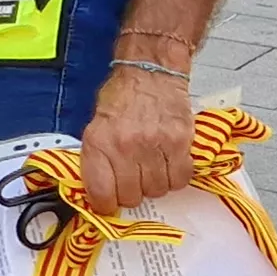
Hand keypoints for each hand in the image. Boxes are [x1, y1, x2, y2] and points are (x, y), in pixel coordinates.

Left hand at [75, 64, 199, 214]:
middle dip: (132, 193)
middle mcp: (125, 146)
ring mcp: (154, 145)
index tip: (109, 203)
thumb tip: (99, 191)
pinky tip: (169, 164)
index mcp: (99, 143)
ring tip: (152, 167)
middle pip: (131, 196)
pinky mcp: (180, 142)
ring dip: (155, 185)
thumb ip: (98, 158)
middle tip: (134, 179)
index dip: (106, 205)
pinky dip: (175, 177)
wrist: (150, 70)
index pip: (100, 193)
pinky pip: (180, 178)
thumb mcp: (96, 125)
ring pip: (157, 191)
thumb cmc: (123, 96)